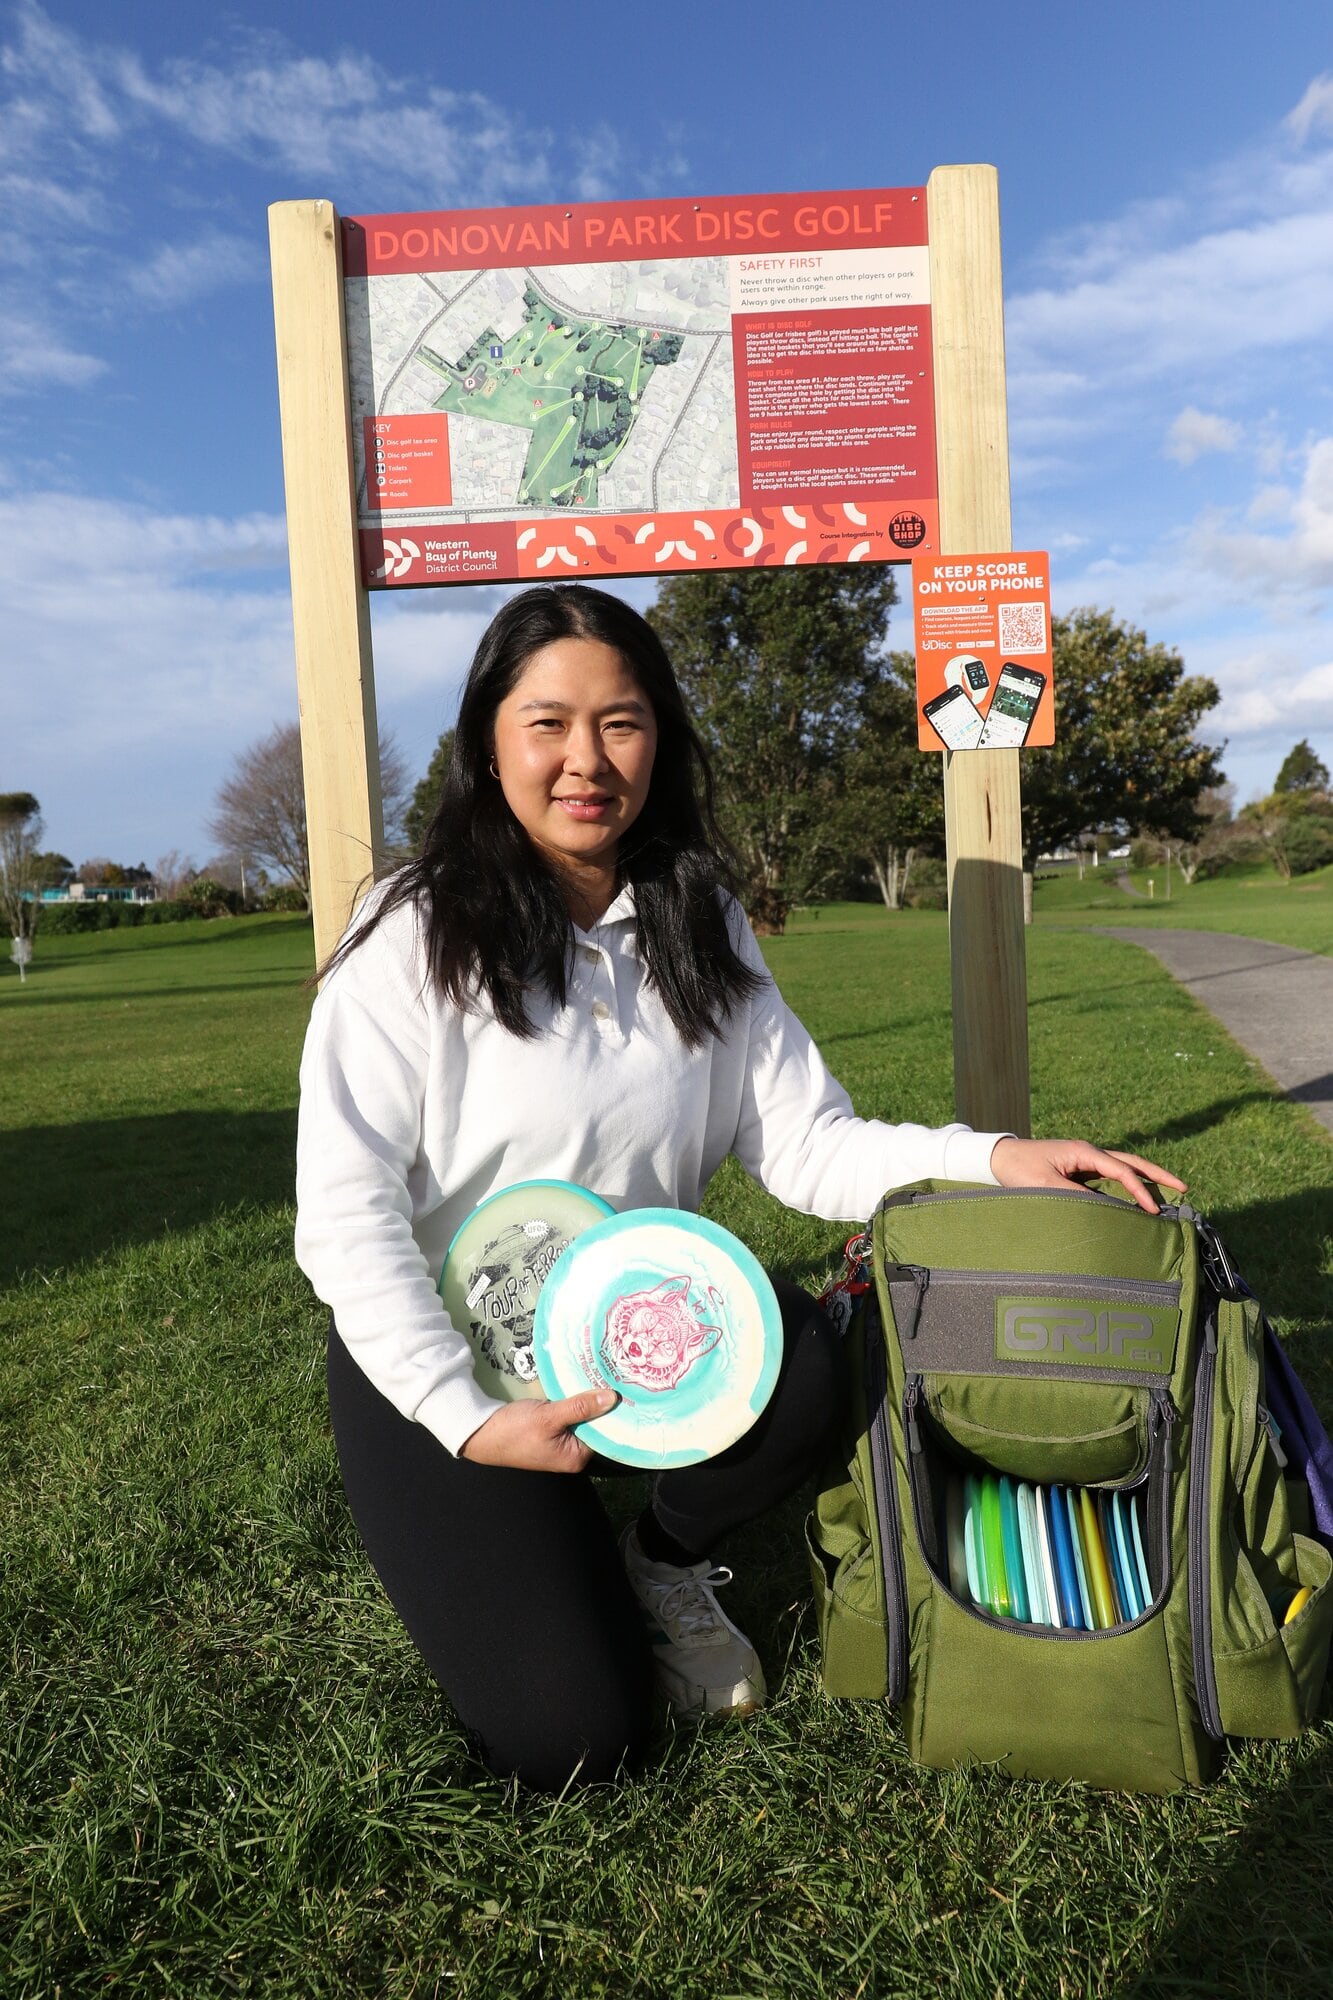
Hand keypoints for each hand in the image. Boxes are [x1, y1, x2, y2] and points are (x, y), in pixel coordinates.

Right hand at [458, 1388, 617, 1471]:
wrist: (479, 1432)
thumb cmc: (513, 1431)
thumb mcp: (549, 1417)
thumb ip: (580, 1407)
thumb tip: (613, 1398)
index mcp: (576, 1457)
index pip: (607, 1433)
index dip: (616, 1412)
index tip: (627, 1388)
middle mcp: (572, 1452)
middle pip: (596, 1424)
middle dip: (603, 1402)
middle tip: (616, 1374)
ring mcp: (561, 1440)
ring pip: (583, 1416)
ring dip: (588, 1398)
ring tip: (603, 1373)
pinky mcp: (551, 1429)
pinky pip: (570, 1413)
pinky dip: (575, 1399)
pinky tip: (582, 1381)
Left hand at [989, 1137, 1185, 1214]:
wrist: (999, 1158)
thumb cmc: (1020, 1169)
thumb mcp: (1045, 1184)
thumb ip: (1074, 1196)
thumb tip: (1103, 1209)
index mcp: (1084, 1152)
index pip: (1122, 1170)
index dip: (1140, 1190)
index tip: (1153, 1209)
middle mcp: (1089, 1153)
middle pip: (1132, 1162)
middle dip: (1158, 1175)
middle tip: (1184, 1187)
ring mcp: (1086, 1160)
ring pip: (1123, 1168)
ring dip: (1146, 1180)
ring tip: (1169, 1192)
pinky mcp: (1080, 1169)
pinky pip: (1110, 1178)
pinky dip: (1127, 1186)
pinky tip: (1136, 1198)